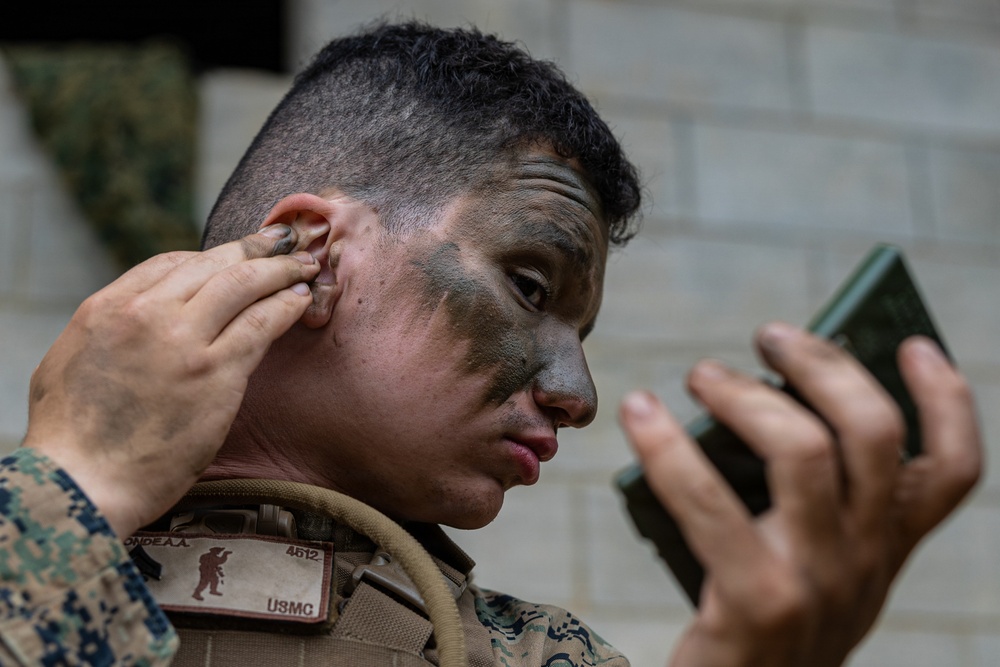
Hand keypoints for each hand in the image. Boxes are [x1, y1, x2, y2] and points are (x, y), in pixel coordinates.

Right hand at [22, 226, 321, 536]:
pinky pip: (261, 324)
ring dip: (279, 270)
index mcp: (108, 307)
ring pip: (244, 284)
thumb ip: (107, 329)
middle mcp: (147, 313)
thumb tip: (133, 317)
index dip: (211, 257)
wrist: (81, 482)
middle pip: (214, 263)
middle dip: (255, 249)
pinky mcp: (216, 373)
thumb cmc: (68, 436)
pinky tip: (300, 299)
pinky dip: (285, 306)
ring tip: (304, 265)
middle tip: (283, 242)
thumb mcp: (68, 361)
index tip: (236, 258)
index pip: (172, 263)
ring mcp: (185, 341)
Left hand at [619, 323, 981, 666]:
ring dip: (745, 396)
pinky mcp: (757, 603)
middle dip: (822, 365)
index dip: (944, 399)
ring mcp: (818, 584)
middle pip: (873, 433)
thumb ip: (813, 502)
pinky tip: (639, 412)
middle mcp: (868, 564)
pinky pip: (708, 502)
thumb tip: (767, 402)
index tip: (910, 343)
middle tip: (769, 336)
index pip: (953, 472)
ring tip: (701, 374)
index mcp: (887, 551)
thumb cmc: (763, 623)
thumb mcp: (814, 566)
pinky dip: (667, 447)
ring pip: (802, 451)